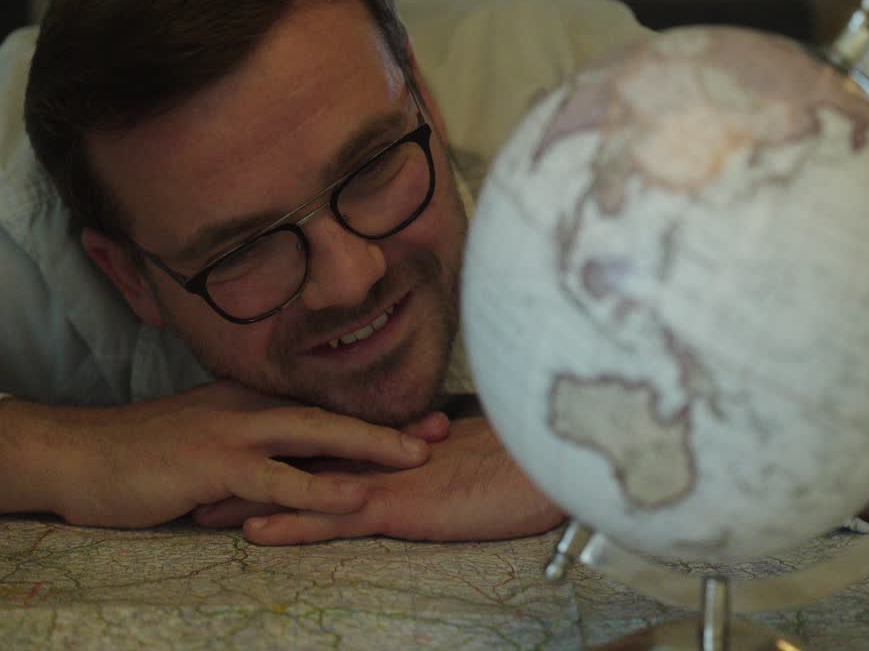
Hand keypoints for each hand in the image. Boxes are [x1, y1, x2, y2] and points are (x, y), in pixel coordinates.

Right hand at [51, 381, 441, 528]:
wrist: (81, 455)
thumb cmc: (145, 451)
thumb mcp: (207, 435)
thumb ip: (253, 438)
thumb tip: (294, 452)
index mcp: (252, 401)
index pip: (324, 402)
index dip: (375, 408)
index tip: (424, 409)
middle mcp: (250, 409)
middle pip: (333, 411)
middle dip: (389, 419)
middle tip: (443, 425)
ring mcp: (233, 435)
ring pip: (315, 436)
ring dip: (369, 445)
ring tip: (419, 455)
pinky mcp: (214, 467)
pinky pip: (275, 479)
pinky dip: (317, 489)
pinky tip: (352, 498)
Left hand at [196, 416, 564, 544]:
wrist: (566, 459)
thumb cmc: (534, 457)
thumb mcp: (483, 452)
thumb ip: (451, 446)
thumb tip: (435, 444)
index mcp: (408, 439)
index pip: (338, 438)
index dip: (289, 439)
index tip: (248, 440)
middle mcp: (392, 452)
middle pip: (308, 455)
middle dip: (255, 460)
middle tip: (200, 466)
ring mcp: (394, 476)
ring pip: (309, 486)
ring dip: (254, 494)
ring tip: (199, 503)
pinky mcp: (405, 504)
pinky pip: (337, 517)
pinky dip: (293, 523)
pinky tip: (254, 532)